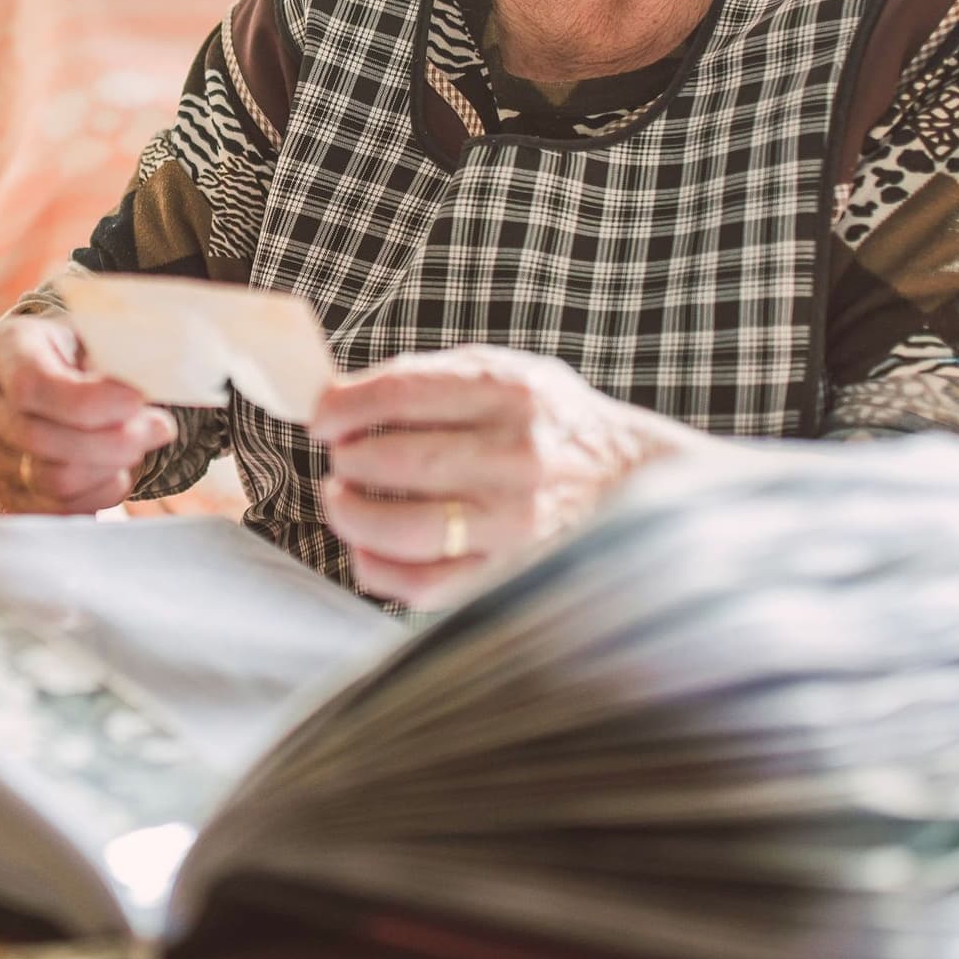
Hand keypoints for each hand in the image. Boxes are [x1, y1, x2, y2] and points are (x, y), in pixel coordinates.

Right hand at [0, 313, 176, 514]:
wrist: (70, 371)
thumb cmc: (90, 349)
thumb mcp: (103, 332)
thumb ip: (120, 356)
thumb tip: (148, 393)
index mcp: (4, 348)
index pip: (31, 386)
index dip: (89, 402)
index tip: (139, 399)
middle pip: (39, 439)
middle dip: (111, 439)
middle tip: (160, 427)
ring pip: (49, 479)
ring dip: (109, 467)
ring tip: (142, 445)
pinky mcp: (5, 489)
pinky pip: (53, 509)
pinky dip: (96, 495)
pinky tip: (119, 473)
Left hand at [307, 345, 679, 607]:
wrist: (635, 481)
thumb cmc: (553, 425)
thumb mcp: (510, 374)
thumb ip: (432, 379)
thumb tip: (341, 398)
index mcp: (512, 393)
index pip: (404, 392)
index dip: (345, 405)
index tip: (322, 416)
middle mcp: (517, 456)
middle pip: (398, 461)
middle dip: (348, 460)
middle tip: (340, 460)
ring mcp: (516, 521)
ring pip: (406, 528)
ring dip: (352, 515)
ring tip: (342, 501)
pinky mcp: (512, 573)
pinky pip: (425, 584)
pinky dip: (378, 568)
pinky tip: (367, 549)